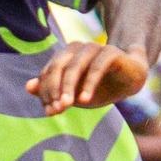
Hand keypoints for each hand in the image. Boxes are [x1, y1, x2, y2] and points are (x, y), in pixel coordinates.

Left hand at [28, 42, 148, 114]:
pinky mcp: (111, 52)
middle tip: (55, 110)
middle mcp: (77, 48)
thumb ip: (53, 91)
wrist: (131, 80)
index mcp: (65, 56)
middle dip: (54, 90)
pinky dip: (89, 83)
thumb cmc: (100, 87)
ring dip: (68, 87)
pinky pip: (96, 67)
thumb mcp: (75, 95)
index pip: (48, 73)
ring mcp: (94, 48)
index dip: (46, 92)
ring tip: (66, 106)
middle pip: (58, 67)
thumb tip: (28, 87)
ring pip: (75, 66)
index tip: (49, 112)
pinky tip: (85, 100)